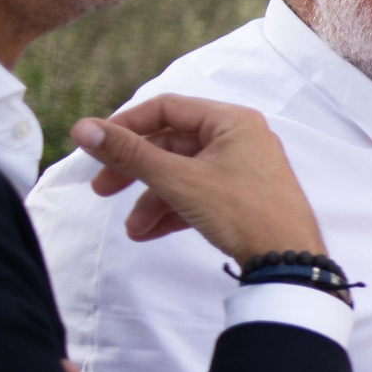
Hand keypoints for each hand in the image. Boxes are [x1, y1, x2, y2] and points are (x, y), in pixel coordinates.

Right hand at [72, 95, 324, 266]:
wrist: (290, 263)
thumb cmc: (240, 211)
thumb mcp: (179, 180)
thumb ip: (129, 154)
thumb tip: (82, 129)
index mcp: (231, 121)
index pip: (166, 108)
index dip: (126, 125)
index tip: (94, 147)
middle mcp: (240, 138)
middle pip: (172, 144)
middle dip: (135, 170)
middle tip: (101, 190)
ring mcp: (243, 169)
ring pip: (183, 174)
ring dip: (152, 199)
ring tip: (132, 229)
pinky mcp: (243, 197)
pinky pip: (199, 195)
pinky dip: (174, 211)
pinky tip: (148, 234)